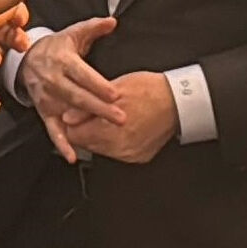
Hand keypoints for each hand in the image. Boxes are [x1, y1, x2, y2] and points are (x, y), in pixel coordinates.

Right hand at [18, 18, 125, 160]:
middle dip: (99, 108)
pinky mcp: (43, 110)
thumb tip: (112, 21)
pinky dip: (61, 143)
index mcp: (63, 60)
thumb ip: (94, 27)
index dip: (97, 84)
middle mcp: (53, 79)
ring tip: (104, 134)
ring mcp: (47, 97)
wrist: (27, 58)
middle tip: (120, 117)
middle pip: (77, 96)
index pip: (82, 74)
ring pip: (67, 113)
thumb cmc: (58, 46)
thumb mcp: (74, 33)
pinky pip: (51, 129)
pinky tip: (72, 155)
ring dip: (84, 126)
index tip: (115, 93)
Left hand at [58, 71, 177, 164]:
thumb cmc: (150, 90)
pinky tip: (124, 129)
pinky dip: (116, 142)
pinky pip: (118, 153)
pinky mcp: (139, 157)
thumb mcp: (114, 91)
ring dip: (100, 137)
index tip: (77, 115)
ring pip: (101, 150)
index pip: (74, 136)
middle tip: (94, 115)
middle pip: (86, 144)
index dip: (73, 123)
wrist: (179, 101)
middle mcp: (118, 147)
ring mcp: (129, 154)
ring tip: (110, 120)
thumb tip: (67, 118)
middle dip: (86, 130)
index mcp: (108, 130)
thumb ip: (87, 108)